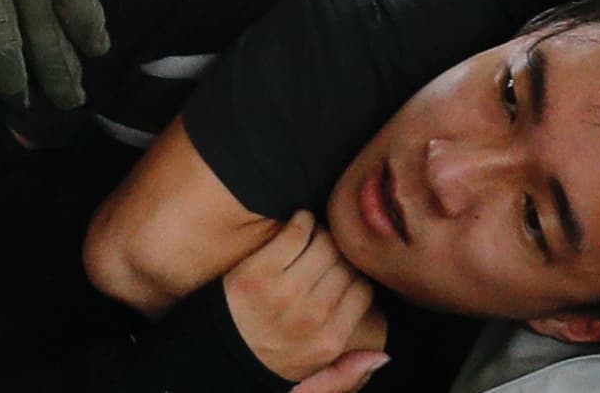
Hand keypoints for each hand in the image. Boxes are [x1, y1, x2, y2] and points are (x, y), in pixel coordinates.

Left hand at [224, 215, 390, 388]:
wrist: (215, 352)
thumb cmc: (268, 358)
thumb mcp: (311, 380)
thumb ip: (347, 374)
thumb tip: (383, 357)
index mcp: (329, 341)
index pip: (363, 289)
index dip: (353, 273)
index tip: (340, 269)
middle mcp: (311, 318)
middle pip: (345, 264)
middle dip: (337, 252)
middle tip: (324, 250)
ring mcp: (284, 295)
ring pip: (325, 243)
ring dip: (320, 233)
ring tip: (310, 237)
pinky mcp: (256, 274)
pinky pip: (295, 232)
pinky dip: (300, 222)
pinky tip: (296, 227)